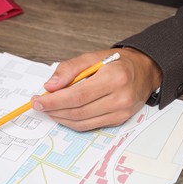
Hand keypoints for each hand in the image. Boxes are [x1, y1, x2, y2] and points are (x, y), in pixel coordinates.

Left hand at [31, 47, 161, 130]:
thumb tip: (50, 86)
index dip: (54, 101)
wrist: (144, 71)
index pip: (77, 95)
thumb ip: (69, 69)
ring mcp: (120, 112)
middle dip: (54, 109)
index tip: (38, 100)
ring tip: (49, 109)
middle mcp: (120, 97)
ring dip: (60, 117)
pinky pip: (89, 126)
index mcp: (114, 77)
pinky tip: (63, 114)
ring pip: (82, 122)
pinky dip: (72, 122)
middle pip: (78, 111)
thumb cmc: (118, 63)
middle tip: (39, 105)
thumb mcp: (92, 57)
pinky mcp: (118, 120)